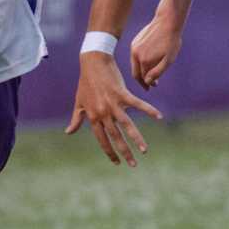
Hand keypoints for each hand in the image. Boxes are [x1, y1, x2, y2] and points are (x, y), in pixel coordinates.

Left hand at [66, 51, 163, 165]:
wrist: (92, 63)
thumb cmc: (86, 83)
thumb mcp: (79, 102)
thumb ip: (76, 119)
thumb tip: (68, 132)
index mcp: (93, 117)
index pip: (102, 140)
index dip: (109, 152)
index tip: (117, 163)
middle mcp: (103, 113)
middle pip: (116, 137)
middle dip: (125, 152)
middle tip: (133, 165)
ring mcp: (113, 104)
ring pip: (127, 125)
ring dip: (136, 139)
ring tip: (144, 150)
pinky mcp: (122, 93)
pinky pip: (137, 104)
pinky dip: (149, 110)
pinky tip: (159, 116)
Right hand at [128, 12, 183, 89]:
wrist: (167, 22)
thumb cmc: (171, 42)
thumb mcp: (168, 60)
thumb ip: (157, 72)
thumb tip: (148, 82)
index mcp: (144, 61)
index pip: (143, 78)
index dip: (148, 84)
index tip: (153, 86)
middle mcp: (135, 55)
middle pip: (136, 72)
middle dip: (142, 80)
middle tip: (149, 85)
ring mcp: (134, 47)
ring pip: (135, 64)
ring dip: (141, 70)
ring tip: (149, 73)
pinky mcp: (135, 42)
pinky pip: (135, 56)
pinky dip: (140, 61)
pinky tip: (148, 61)